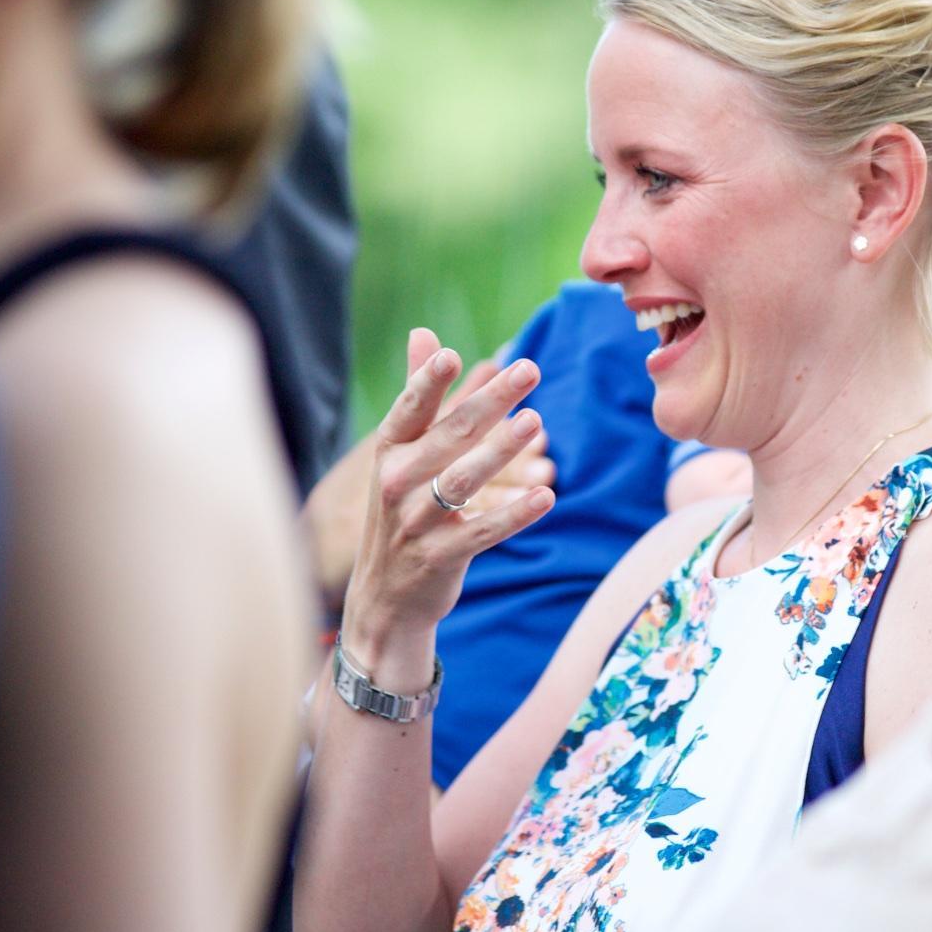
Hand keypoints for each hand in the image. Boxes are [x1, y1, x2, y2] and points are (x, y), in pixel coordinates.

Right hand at [346, 329, 555, 651]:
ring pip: (462, 481)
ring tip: (536, 422)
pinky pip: (482, 531)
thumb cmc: (400, 512)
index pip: (408, 411)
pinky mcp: (439, 557)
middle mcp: (395, 484)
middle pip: (448, 436)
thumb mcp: (399, 456)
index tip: (451, 355)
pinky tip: (546, 496)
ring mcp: (415, 523)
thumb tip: (423, 333)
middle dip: (490, 401)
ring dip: (501, 450)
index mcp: (388, 453)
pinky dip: (514, 514)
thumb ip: (418, 396)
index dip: (426, 383)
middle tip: (530, 369)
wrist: (385, 598)